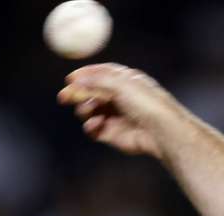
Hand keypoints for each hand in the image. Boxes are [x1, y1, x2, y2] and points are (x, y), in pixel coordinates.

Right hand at [57, 63, 177, 157]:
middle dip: (77, 94)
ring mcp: (116, 116)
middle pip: (92, 93)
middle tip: (63, 97)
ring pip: (90, 111)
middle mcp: (120, 98)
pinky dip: (91, 126)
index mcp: (126, 81)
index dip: (85, 75)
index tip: (69, 78)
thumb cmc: (145, 103)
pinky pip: (93, 128)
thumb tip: (74, 81)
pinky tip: (96, 124)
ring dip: (84, 110)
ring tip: (88, 111)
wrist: (160, 131)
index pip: (101, 74)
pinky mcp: (113, 134)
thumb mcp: (120, 84)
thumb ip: (95, 81)